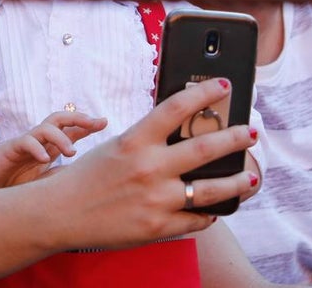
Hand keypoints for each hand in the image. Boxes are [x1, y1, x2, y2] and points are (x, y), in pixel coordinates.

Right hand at [0, 111, 107, 189]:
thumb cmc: (17, 179)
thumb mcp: (45, 178)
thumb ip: (63, 174)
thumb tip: (89, 179)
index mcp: (50, 145)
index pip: (71, 129)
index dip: (88, 124)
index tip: (105, 122)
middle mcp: (39, 139)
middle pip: (60, 118)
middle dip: (78, 118)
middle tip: (94, 124)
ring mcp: (26, 141)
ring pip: (45, 128)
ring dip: (60, 137)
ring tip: (71, 153)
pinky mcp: (11, 148)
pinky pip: (25, 142)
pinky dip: (36, 149)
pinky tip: (43, 159)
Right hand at [42, 78, 259, 250]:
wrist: (61, 212)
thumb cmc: (88, 175)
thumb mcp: (117, 146)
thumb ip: (148, 139)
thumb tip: (184, 128)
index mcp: (135, 141)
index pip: (177, 108)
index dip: (205, 93)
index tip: (225, 86)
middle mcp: (149, 167)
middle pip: (204, 147)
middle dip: (234, 137)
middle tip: (250, 132)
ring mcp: (155, 199)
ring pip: (211, 189)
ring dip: (237, 182)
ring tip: (251, 176)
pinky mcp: (157, 226)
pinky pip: (196, 219)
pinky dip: (209, 213)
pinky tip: (217, 208)